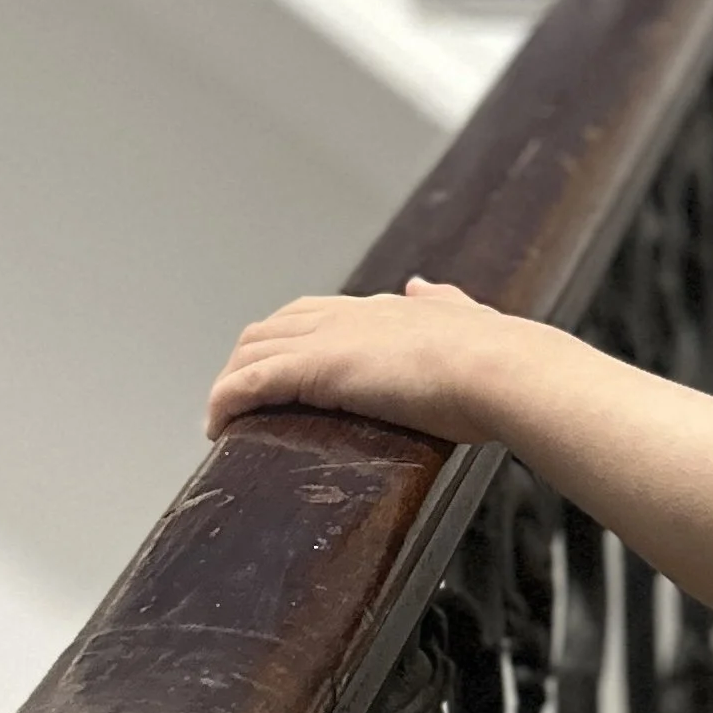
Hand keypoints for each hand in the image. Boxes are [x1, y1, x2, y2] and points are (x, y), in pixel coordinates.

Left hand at [204, 276, 516, 442]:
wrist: (495, 367)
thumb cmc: (493, 358)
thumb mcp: (466, 319)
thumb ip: (444, 304)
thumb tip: (425, 286)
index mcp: (380, 308)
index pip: (315, 314)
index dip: (290, 337)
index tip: (282, 365)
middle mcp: (345, 316)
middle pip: (272, 328)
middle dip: (249, 359)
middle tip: (240, 398)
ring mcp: (325, 340)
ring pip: (252, 351)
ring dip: (230, 382)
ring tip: (223, 419)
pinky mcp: (313, 371)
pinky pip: (249, 383)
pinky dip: (225, 401)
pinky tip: (216, 426)